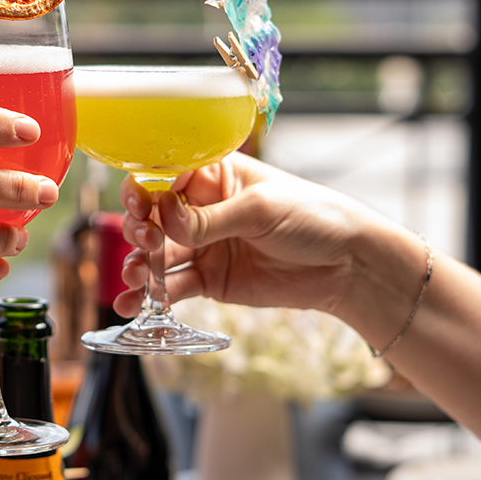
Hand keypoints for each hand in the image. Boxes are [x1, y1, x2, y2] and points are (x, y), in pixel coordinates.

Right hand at [115, 152, 382, 318]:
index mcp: (214, 174)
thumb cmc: (312, 217)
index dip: (145, 189)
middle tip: (146, 242)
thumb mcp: (260, 209)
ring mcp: (203, 245)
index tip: (139, 205)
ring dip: (140, 265)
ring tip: (136, 278)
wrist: (347, 266)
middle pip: (152, 216)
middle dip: (140, 229)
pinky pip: (172, 286)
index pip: (165, 175)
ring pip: (157, 254)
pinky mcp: (209, 279)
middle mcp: (201, 207)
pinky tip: (133, 305)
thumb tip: (163, 216)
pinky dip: (151, 296)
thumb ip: (209, 218)